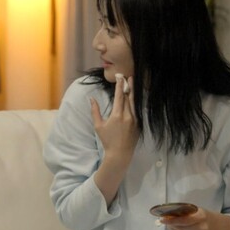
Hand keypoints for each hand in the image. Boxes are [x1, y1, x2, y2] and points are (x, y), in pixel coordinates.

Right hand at [90, 76, 138, 203]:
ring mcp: (135, 120)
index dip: (120, 85)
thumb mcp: (98, 126)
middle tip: (128, 76)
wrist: (120, 154)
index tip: (120, 77)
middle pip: (128, 97)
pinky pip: (136, 111)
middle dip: (128, 86)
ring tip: (132, 83)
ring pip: (134, 103)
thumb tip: (91, 99)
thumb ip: (95, 111)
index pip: (119, 96)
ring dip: (133, 92)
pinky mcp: (138, 124)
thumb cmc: (107, 140)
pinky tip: (133, 98)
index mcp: (117, 115)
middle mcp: (128, 116)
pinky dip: (134, 103)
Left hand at [162, 208, 229, 229]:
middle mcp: (202, 228)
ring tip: (174, 226)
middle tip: (166, 221)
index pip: (183, 220)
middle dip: (171, 225)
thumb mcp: (195, 210)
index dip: (172, 220)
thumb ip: (183, 212)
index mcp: (201, 216)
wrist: (215, 225)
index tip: (162, 219)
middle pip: (180, 228)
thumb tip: (167, 215)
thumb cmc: (202, 215)